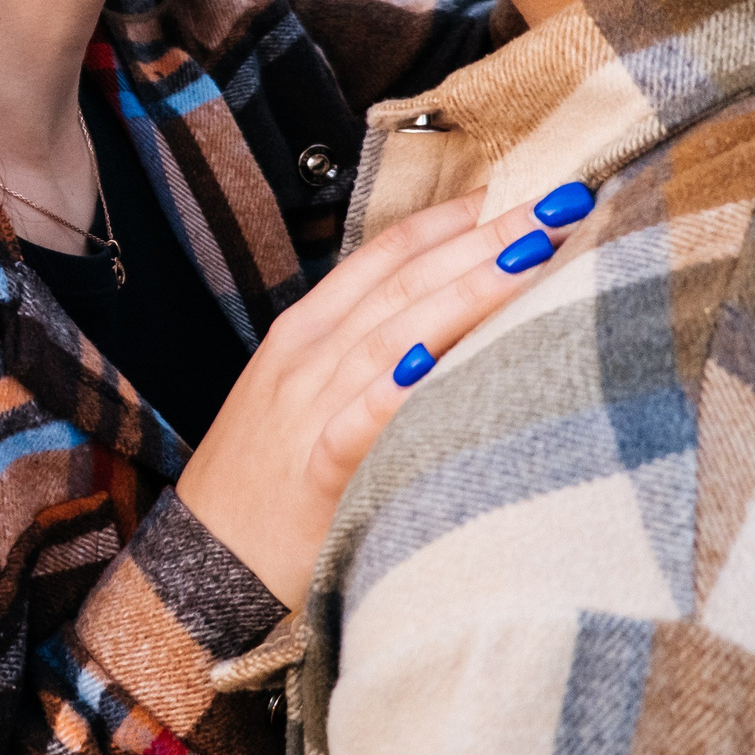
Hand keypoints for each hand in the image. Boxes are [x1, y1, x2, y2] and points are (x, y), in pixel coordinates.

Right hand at [176, 183, 589, 609]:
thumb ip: (359, 358)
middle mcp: (305, 357)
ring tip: (534, 254)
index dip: (449, 218)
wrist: (199, 565)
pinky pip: (367, 415)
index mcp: (302, 333)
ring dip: (470, 288)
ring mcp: (307, 407)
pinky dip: (403, 382)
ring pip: (397, 331)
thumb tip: (439, 325)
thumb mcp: (298, 401)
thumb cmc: (262, 486)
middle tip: (555, 202)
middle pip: (405, 281)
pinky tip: (448, 354)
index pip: (384, 255)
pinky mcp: (316, 468)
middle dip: (483, 237)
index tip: (512, 190)